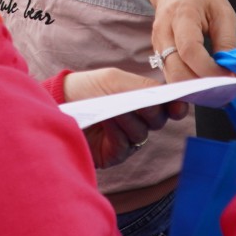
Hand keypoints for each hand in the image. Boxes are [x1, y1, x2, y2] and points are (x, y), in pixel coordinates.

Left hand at [62, 67, 188, 168]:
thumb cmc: (85, 88)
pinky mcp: (113, 154)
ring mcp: (125, 138)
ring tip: (114, 109)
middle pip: (157, 120)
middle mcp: (136, 120)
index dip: (176, 106)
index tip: (179, 105)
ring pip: (142, 133)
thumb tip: (165, 96)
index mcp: (140, 100)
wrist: (56, 103)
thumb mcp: (113, 80)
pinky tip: (107, 122)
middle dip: (151, 111)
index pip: (165, 105)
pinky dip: (118, 132)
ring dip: (130, 120)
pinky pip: (125, 147)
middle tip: (141, 103)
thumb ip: (141, 86)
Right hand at [145, 0, 235, 82]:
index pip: (190, 50)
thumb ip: (227, 42)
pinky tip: (203, 82)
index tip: (229, 77)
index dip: (209, 69)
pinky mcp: (156, 51)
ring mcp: (156, 43)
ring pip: (171, 77)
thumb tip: (230, 71)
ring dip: (193, 88)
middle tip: (224, 88)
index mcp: (182, 15)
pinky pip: (170, 73)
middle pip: (176, 70)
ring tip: (215, 87)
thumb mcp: (223, 12)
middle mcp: (163, 31)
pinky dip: (186, 82)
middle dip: (201, 85)